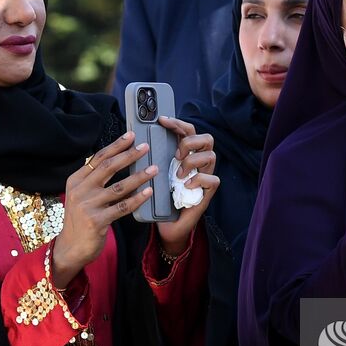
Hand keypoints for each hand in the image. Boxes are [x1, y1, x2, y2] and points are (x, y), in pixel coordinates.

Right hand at [52, 132, 155, 287]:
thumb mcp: (81, 195)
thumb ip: (94, 180)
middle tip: (145, 147)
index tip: (131, 136)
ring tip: (154, 169)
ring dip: (139, 176)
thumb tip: (117, 159)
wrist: (71, 247)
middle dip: (129, 155)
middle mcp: (79, 191)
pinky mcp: (97, 221)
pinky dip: (137, 199)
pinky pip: (122, 207)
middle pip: (108, 168)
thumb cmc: (80, 219)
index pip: (98, 158)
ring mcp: (87, 206)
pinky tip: (148, 192)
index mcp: (76, 180)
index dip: (116, 146)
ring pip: (118, 187)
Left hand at [154, 117, 218, 258]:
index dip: (177, 123)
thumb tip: (133, 141)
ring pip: (211, 156)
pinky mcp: (208, 192)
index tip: (161, 120)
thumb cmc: (159, 198)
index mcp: (185, 154)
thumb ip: (151, 158)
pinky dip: (198, 180)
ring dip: (192, 162)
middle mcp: (198, 162)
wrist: (167, 225)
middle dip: (190, 141)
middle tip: (176, 154)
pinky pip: (212, 179)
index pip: (188, 131)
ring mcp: (205, 176)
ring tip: (178, 174)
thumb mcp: (153, 174)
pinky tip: (185, 186)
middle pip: (207, 138)